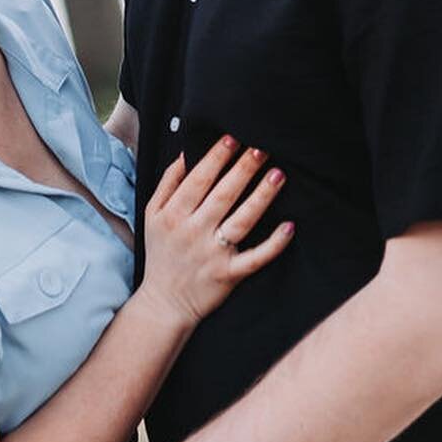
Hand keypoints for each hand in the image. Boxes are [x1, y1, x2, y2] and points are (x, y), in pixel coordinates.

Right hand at [141, 135, 292, 326]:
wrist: (164, 302)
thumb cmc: (161, 252)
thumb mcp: (152, 215)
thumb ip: (168, 183)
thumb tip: (186, 154)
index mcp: (173, 215)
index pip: (198, 180)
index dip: (216, 158)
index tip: (233, 139)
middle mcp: (193, 232)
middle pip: (222, 195)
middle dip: (243, 169)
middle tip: (261, 148)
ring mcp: (212, 254)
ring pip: (241, 221)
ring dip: (261, 196)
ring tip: (277, 175)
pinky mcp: (229, 275)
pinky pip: (255, 258)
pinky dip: (273, 244)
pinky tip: (289, 226)